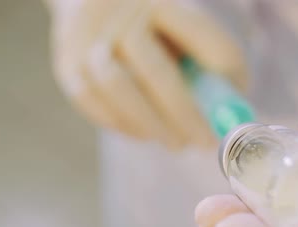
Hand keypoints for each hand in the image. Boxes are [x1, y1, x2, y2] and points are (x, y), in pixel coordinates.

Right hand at [47, 0, 246, 148]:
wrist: (87, 1)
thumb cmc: (152, 24)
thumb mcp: (182, 26)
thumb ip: (210, 59)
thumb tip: (232, 110)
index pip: (199, 36)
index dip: (219, 78)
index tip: (231, 111)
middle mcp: (119, 12)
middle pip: (156, 72)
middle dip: (184, 116)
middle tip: (203, 143)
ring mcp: (86, 36)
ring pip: (118, 89)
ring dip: (150, 125)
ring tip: (174, 142)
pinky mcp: (65, 62)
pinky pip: (91, 101)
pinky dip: (121, 124)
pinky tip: (144, 134)